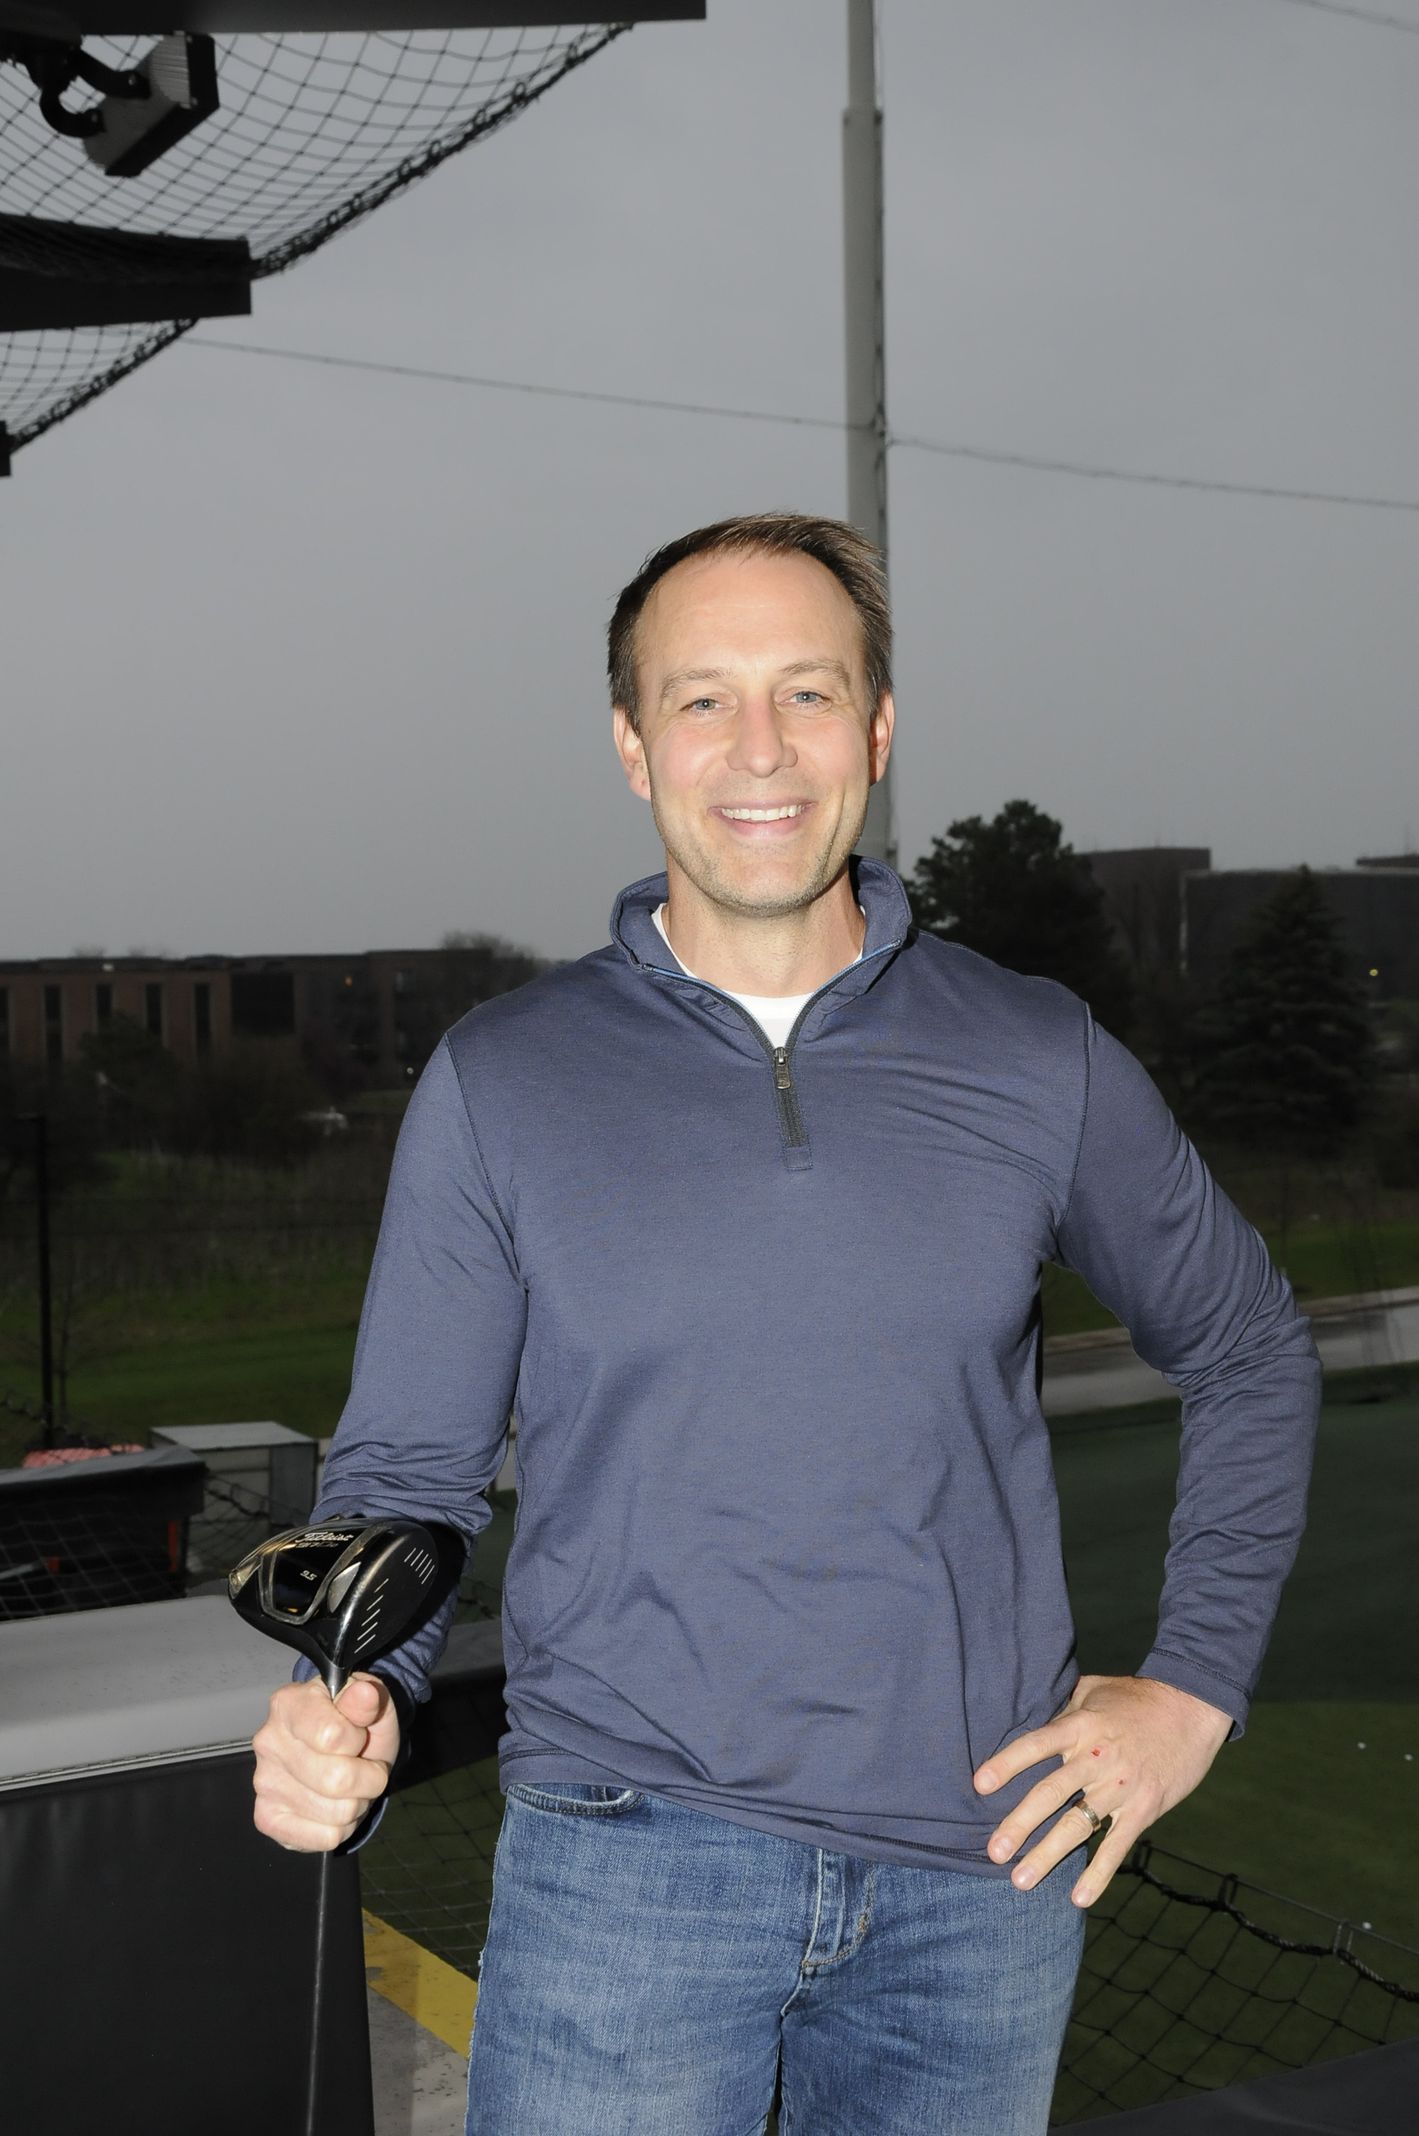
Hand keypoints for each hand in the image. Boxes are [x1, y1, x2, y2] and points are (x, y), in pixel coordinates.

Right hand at [251, 1673, 400, 1852]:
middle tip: (364, 1768)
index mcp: (288, 1704)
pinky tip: (332, 1805)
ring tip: (349, 1786)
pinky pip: (324, 1838)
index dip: (357, 1740)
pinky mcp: (267, 1818)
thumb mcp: (370, 1705)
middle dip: (368, 1779)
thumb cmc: (353, 1724)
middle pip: (337, 1780)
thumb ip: (368, 1701)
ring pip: (336, 1813)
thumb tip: (365, 1694)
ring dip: (357, 1803)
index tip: (357, 1736)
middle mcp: (267, 1742)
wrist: (340, 1751)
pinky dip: (341, 1827)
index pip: (332, 1736)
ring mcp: (264, 1783)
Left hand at [972, 1674, 1232, 1906]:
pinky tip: (1079, 1897)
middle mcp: (1096, 1757)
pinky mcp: (1144, 1808)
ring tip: (1020, 1880)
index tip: (980, 1785)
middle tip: (994, 1852)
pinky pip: (1117, 1845)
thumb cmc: (1137, 1697)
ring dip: (1048, 1855)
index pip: (1036, 1745)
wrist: (1192, 1709)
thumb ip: (1063, 1708)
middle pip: (1051, 1793)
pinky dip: (1099, 1873)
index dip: (1007, 1763)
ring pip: (1078, 1825)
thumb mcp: (1094, 1690)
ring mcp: (1120, 1786)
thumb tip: (1030, 1712)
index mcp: (1079, 1726)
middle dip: (1020, 1824)